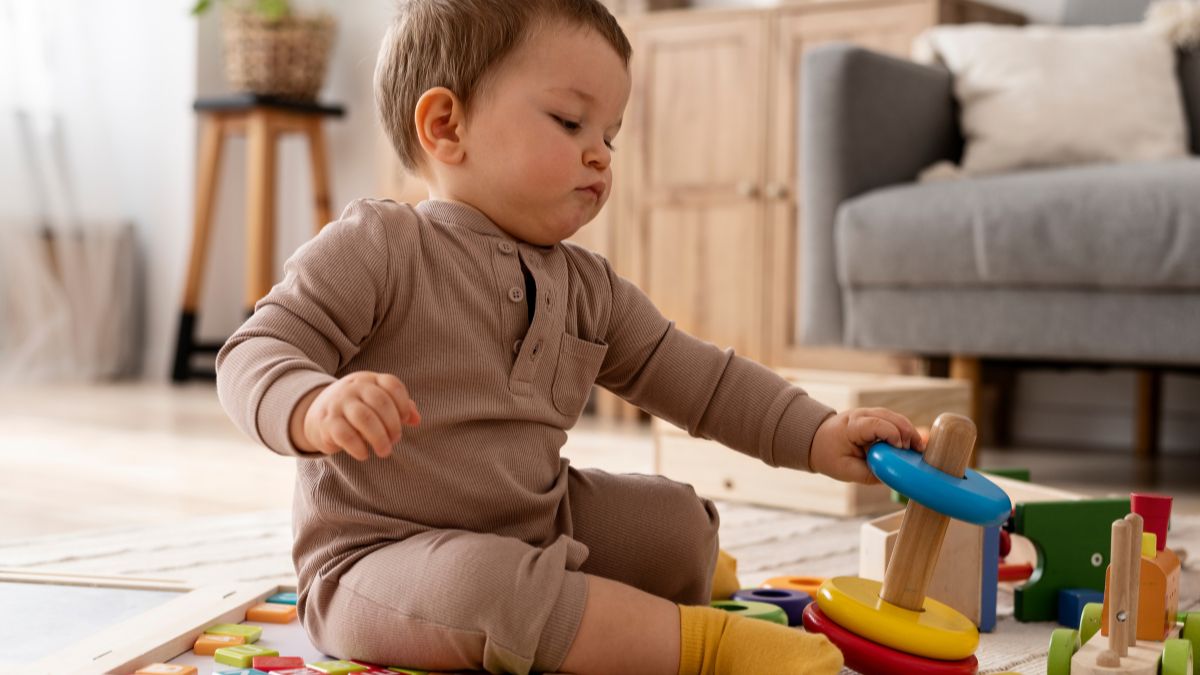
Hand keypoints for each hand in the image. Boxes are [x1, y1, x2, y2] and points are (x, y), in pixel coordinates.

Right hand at [291, 372, 420, 459]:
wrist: (316, 414)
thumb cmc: (356, 409)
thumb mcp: (375, 402)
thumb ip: (399, 407)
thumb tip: (416, 419)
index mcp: (369, 380)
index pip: (392, 384)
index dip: (403, 403)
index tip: (405, 420)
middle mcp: (353, 388)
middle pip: (381, 402)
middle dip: (393, 425)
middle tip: (395, 440)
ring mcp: (338, 403)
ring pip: (364, 418)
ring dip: (379, 438)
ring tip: (384, 451)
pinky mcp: (326, 422)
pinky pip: (345, 435)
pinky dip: (359, 447)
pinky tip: (364, 455)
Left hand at [809, 408, 925, 483]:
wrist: (817, 441)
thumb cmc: (830, 456)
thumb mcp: (846, 471)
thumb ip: (869, 474)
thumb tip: (893, 477)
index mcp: (851, 426)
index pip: (876, 424)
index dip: (892, 434)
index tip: (901, 449)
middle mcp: (861, 415)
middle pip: (890, 417)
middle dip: (907, 432)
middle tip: (917, 451)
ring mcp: (868, 413)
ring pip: (895, 417)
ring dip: (908, 431)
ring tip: (918, 449)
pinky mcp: (874, 417)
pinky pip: (893, 420)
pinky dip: (904, 431)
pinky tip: (912, 444)